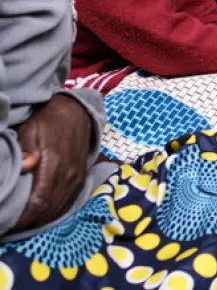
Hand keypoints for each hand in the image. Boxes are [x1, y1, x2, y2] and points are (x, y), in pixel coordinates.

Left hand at [13, 95, 93, 232]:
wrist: (76, 112)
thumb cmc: (48, 121)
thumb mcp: (31, 130)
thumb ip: (27, 150)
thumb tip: (26, 166)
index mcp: (55, 164)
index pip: (39, 201)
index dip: (24, 218)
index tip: (9, 225)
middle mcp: (69, 175)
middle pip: (49, 210)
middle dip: (30, 223)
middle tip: (11, 228)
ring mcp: (77, 178)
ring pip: (59, 209)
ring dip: (42, 220)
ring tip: (24, 225)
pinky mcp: (81, 178)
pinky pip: (68, 202)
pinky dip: (54, 212)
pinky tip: (42, 216)